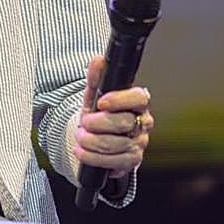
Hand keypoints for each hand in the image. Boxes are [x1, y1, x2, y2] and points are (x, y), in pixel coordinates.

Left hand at [75, 54, 153, 177]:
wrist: (95, 136)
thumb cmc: (99, 112)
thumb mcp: (94, 93)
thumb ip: (96, 77)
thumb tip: (98, 60)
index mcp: (137, 102)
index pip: (138, 98)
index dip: (120, 100)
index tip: (101, 102)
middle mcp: (142, 123)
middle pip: (123, 123)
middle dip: (97, 123)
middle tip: (83, 122)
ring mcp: (139, 143)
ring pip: (116, 145)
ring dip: (92, 142)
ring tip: (80, 137)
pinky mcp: (131, 161)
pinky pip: (114, 163)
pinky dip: (93, 157)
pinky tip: (82, 152)